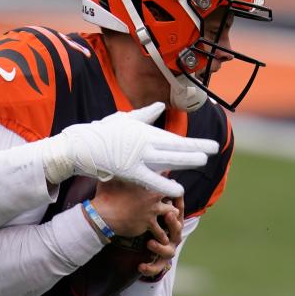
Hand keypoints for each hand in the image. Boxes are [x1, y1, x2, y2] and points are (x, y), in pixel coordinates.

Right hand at [40, 102, 218, 196]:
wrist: (79, 146)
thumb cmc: (101, 133)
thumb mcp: (123, 119)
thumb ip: (144, 115)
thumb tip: (160, 106)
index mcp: (144, 130)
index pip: (174, 139)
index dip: (194, 142)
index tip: (210, 144)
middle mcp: (143, 142)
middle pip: (175, 147)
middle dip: (196, 148)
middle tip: (215, 149)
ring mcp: (136, 156)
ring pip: (166, 159)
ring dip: (186, 160)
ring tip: (202, 161)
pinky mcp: (127, 170)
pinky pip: (150, 179)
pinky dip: (164, 184)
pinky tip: (178, 189)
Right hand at [91, 179, 177, 237]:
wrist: (102, 216)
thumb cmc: (105, 195)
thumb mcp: (111, 178)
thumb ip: (117, 171)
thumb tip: (114, 163)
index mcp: (146, 183)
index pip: (164, 178)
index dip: (166, 178)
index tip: (167, 179)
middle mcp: (152, 197)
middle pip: (174, 194)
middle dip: (174, 196)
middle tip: (173, 198)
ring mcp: (152, 211)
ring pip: (172, 212)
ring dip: (172, 214)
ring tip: (172, 217)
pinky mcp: (148, 224)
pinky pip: (160, 231)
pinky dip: (162, 235)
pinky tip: (164, 239)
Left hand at [139, 197, 184, 276]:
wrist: (150, 248)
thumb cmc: (150, 224)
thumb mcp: (151, 210)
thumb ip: (153, 195)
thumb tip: (154, 172)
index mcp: (172, 223)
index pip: (179, 212)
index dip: (179, 204)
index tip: (176, 195)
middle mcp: (173, 237)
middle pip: (177, 230)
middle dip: (173, 223)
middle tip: (167, 215)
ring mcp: (168, 250)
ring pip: (169, 251)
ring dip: (160, 246)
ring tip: (149, 242)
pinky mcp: (160, 263)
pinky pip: (156, 267)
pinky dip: (149, 268)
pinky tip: (140, 266)